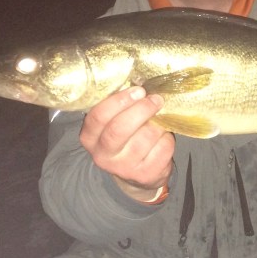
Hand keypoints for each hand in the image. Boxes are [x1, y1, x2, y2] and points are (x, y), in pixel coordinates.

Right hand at [79, 86, 174, 200]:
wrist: (135, 174)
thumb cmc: (125, 137)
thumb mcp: (113, 122)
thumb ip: (119, 106)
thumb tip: (139, 82)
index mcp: (89, 137)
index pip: (98, 116)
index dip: (120, 101)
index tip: (139, 90)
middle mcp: (102, 155)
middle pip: (120, 129)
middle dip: (141, 110)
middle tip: (156, 99)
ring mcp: (123, 168)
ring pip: (145, 137)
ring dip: (157, 124)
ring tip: (159, 120)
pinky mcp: (144, 175)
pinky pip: (162, 149)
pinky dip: (167, 138)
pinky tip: (163, 137)